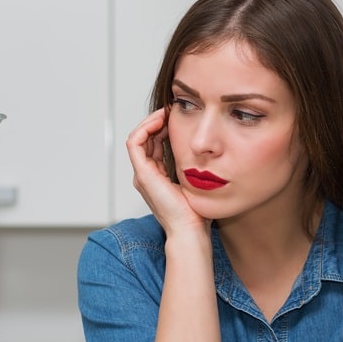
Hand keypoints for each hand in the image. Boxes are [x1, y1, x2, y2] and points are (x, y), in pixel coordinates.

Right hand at [126, 109, 206, 233]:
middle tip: (172, 111)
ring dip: (150, 122)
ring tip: (166, 113)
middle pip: (145, 139)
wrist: (190, 230)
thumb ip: (194, 167)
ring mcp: (141, 175)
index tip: (178, 119)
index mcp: (156, 177)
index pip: (153, 145)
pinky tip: (161, 121)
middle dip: (157, 122)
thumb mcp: (195, 182)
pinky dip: (145, 128)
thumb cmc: (196, 212)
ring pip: (138, 138)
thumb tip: (207, 152)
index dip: (163, 128)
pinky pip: (135, 143)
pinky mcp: (142, 174)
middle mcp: (145, 175)